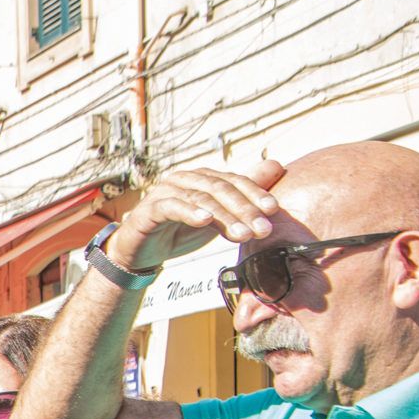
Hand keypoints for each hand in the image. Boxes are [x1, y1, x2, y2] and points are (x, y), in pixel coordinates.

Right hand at [112, 159, 285, 273]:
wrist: (141, 252)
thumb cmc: (180, 231)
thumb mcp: (217, 216)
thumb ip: (242, 196)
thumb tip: (276, 166)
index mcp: (203, 178)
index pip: (235, 181)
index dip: (255, 193)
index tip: (273, 210)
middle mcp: (185, 179)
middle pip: (220, 188)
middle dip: (244, 209)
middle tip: (262, 229)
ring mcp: (166, 191)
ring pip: (200, 198)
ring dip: (224, 216)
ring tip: (241, 234)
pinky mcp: (149, 208)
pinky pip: (172, 207)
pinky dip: (189, 212)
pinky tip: (205, 220)